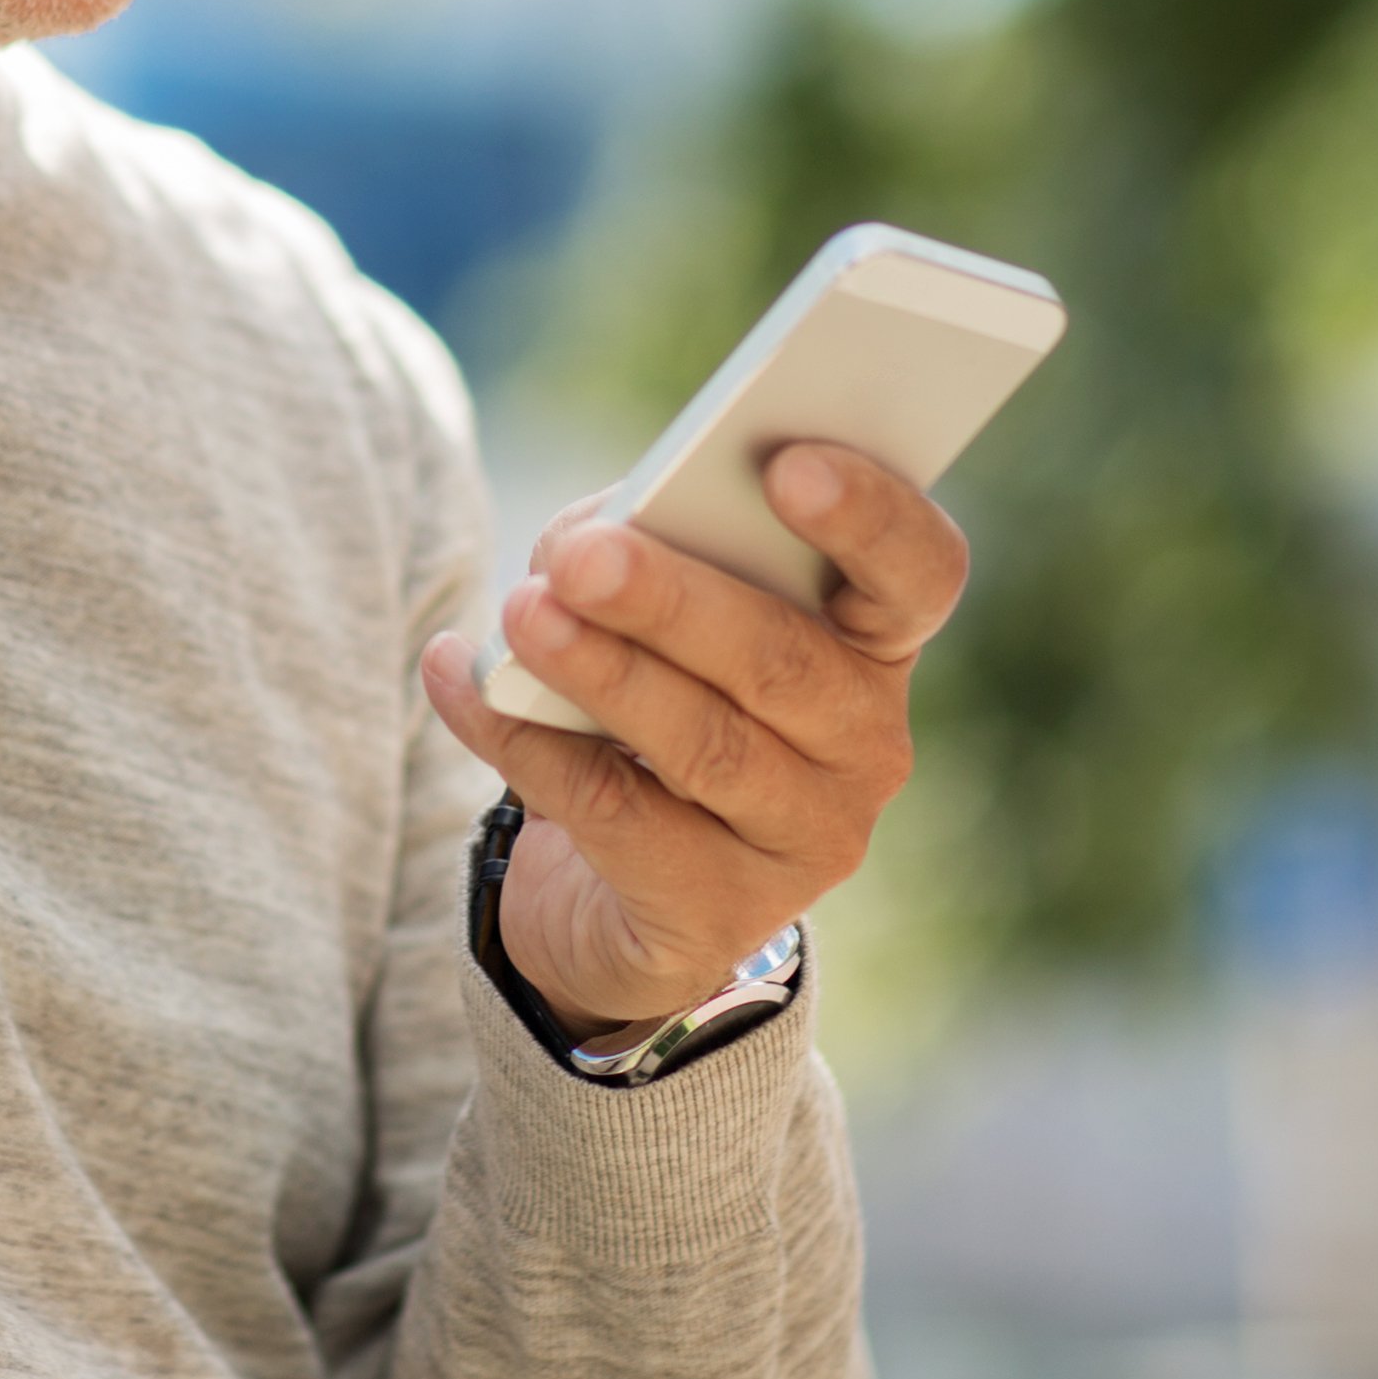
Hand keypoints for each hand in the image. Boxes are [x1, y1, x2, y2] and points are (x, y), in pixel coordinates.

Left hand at [422, 444, 970, 1037]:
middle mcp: (865, 745)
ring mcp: (804, 841)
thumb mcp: (667, 619)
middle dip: (674, 600)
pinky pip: (614, 815)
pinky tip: (461, 683)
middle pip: (783, 660)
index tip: (787, 464)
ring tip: (521, 615)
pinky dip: (523, 740)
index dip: (870, 517)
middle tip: (582, 556)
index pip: (917, 573)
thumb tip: (584, 543)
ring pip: (704, 745)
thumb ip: (651, 555)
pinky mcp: (718, 914)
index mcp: (871, 642)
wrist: (617, 892)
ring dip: (602, 671)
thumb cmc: (654, 707)